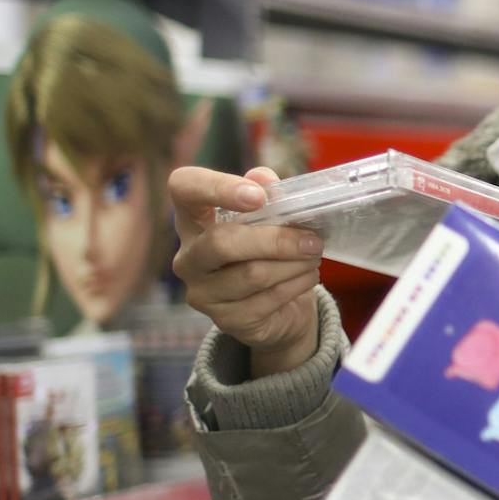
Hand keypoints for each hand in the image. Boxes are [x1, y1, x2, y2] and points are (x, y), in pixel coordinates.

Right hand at [168, 166, 322, 375]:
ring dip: (293, 264)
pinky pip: (266, 299)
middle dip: (275, 240)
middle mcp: (188, 257)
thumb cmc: (268, 252)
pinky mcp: (225, 320)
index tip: (258, 197)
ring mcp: (202, 292)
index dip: (217, 187)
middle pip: (221, 242)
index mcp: (193, 219)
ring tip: (314, 255)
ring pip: (252, 274)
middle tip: (312, 240)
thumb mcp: (270, 218)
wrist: (278, 309)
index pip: (184, 188)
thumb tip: (265, 179)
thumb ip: (266, 194)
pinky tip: (307, 276)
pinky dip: (296, 284)